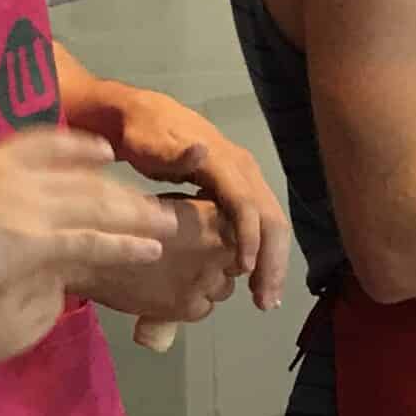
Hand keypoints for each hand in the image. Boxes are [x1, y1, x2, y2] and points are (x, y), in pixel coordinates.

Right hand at [0, 128, 169, 308]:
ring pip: (98, 208)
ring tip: (171, 223)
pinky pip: (89, 242)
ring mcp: (29, 206)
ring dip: (139, 216)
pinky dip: (123, 246)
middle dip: (125, 192)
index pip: (46, 144)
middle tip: (157, 202)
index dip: (79, 148)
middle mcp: (20, 176)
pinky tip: (149, 250)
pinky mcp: (31, 240)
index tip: (103, 154)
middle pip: (86, 180)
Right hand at [71, 195, 236, 323]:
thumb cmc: (123, 222)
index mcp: (216, 219)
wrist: (88, 252)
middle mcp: (219, 249)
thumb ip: (198, 219)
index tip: (206, 244)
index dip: (223, 242)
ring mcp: (205, 280)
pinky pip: (203, 309)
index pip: (241, 237)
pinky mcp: (188, 307)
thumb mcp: (169, 208)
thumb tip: (215, 229)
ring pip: (221, 289)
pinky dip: (190, 305)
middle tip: (187, 263)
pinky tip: (167, 294)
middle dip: (217, 265)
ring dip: (205, 286)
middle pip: (234, 265)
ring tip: (175, 279)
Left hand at [88, 89, 289, 310]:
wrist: (144, 114)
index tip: (245, 270)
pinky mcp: (240, 189)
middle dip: (272, 260)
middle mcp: (245, 171)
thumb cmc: (143, 134)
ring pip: (272, 224)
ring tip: (264, 298)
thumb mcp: (151, 142)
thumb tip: (201, 150)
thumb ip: (175, 153)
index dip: (249, 237)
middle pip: (272, 218)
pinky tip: (256, 277)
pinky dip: (263, 251)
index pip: (248, 204)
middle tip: (265, 301)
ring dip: (271, 261)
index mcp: (226, 163)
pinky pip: (261, 223)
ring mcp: (246, 180)